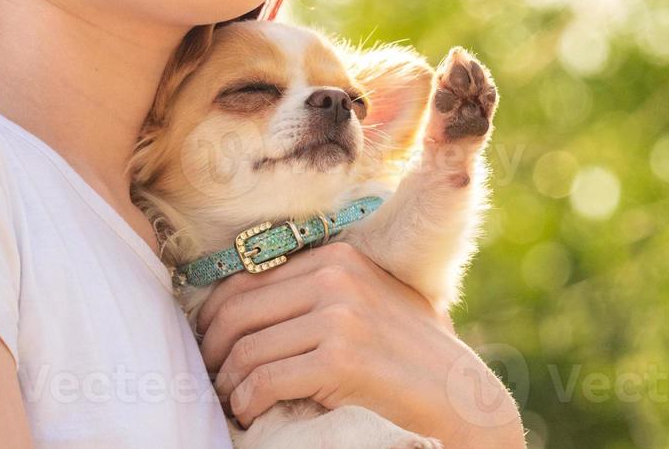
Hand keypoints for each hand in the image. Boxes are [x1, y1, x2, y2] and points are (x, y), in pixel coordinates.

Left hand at [195, 241, 525, 446]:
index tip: (208, 343)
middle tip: (209, 377)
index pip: (246, 280)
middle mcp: (336, 277)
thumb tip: (240, 305)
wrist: (460, 397)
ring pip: (248, 349)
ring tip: (230, 400)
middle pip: (238, 312)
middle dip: (214, 350)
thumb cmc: (407, 355)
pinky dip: (247, 400)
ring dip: (228, 382)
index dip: (214, 316)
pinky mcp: (340, 359)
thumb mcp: (365, 302)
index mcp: (337, 256)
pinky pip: (266, 380)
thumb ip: (317, 293)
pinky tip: (249, 411)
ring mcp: (339, 316)